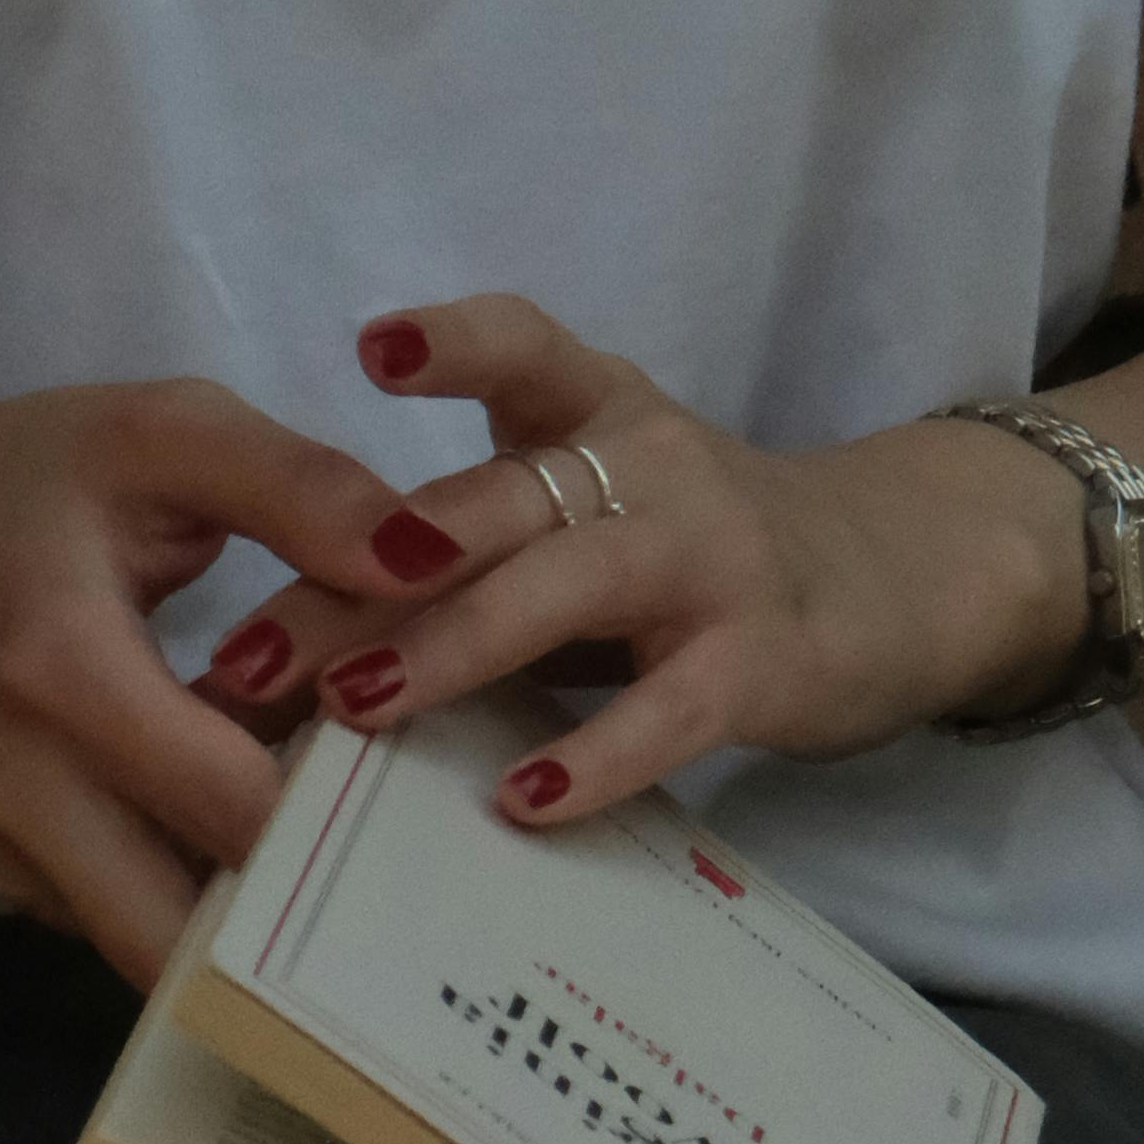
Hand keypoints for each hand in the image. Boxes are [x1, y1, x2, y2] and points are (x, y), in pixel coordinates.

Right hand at [0, 375, 473, 979]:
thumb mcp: (163, 435)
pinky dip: (197, 893)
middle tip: (382, 841)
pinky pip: (129, 926)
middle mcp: (21, 790)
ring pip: (163, 949)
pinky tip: (241, 822)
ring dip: (251, 911)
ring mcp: (7, 853)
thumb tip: (432, 559)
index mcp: (60, 671)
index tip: (407, 765)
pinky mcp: (11, 884)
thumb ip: (299, 486)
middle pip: (195, 927)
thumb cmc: (29, 480)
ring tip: (320, 832)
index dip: (337, 803)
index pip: (234, 802)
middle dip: (301, 902)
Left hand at [200, 294, 1098, 829]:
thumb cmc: (696, 558)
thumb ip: (466, 555)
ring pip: (564, 590)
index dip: (456, 343)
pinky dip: (594, 754)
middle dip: (358, 578)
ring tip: (360, 704)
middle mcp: (646, 465)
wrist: (893, 581)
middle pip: (489, 509)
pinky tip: (522, 800)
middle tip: (249, 656)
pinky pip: (666, 708)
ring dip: (453, 647)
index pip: (525, 349)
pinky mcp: (758, 656)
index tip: (373, 348)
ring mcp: (705, 557)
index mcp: (596, 415)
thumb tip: (292, 651)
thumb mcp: (586, 515)